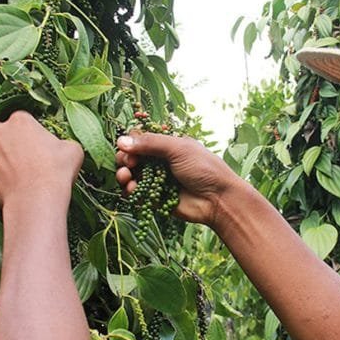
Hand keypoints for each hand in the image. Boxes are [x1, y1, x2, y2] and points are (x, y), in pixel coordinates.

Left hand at [0, 111, 83, 208]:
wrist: (38, 199)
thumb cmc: (57, 171)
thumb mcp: (73, 150)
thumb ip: (62, 143)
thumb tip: (62, 148)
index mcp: (20, 120)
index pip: (21, 120)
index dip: (29, 133)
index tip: (37, 146)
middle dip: (6, 141)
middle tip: (22, 157)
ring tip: (17, 177)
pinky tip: (9, 189)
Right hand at [115, 133, 244, 226]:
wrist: (218, 199)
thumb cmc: (204, 169)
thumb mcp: (178, 149)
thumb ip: (150, 143)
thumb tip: (121, 141)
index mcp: (167, 145)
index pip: (140, 139)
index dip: (131, 143)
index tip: (130, 149)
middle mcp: (160, 161)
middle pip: (132, 157)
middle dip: (125, 159)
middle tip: (129, 164)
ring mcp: (157, 179)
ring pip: (131, 175)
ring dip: (123, 175)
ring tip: (125, 177)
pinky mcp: (156, 198)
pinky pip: (136, 193)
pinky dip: (130, 191)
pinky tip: (131, 189)